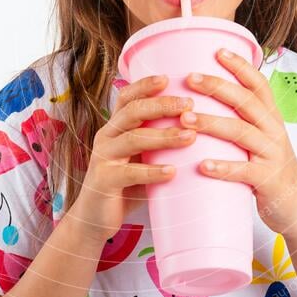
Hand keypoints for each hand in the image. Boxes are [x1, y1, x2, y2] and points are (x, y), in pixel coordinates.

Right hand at [71, 75, 196, 242]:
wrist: (95, 218)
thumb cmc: (126, 184)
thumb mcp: (140, 157)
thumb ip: (159, 141)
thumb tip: (201, 127)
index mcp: (115, 126)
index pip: (127, 97)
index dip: (145, 84)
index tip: (169, 77)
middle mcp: (106, 136)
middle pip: (132, 112)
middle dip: (161, 105)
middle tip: (188, 104)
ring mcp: (103, 158)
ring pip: (133, 139)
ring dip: (164, 136)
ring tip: (190, 136)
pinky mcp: (104, 182)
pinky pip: (130, 173)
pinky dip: (153, 172)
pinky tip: (173, 171)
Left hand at [179, 48, 296, 235]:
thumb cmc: (271, 171)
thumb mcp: (262, 140)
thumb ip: (242, 121)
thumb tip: (208, 100)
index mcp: (271, 118)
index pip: (259, 84)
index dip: (240, 66)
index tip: (217, 50)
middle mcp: (274, 131)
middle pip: (246, 101)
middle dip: (217, 86)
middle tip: (189, 78)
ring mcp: (273, 155)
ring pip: (242, 132)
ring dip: (211, 123)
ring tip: (185, 117)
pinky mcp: (268, 181)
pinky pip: (244, 171)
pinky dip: (223, 167)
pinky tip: (201, 165)